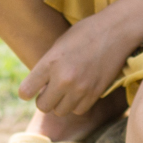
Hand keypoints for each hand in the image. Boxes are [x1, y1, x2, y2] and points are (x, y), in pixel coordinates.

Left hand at [19, 1, 142, 115]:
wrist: (117, 30)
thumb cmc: (86, 33)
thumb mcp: (60, 44)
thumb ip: (47, 65)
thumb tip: (39, 86)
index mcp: (50, 62)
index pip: (26, 91)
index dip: (27, 92)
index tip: (30, 90)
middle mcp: (63, 78)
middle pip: (43, 106)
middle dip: (44, 99)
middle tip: (51, 89)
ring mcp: (80, 88)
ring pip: (61, 111)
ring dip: (61, 103)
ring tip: (66, 90)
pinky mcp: (95, 93)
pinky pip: (78, 110)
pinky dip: (76, 104)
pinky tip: (80, 91)